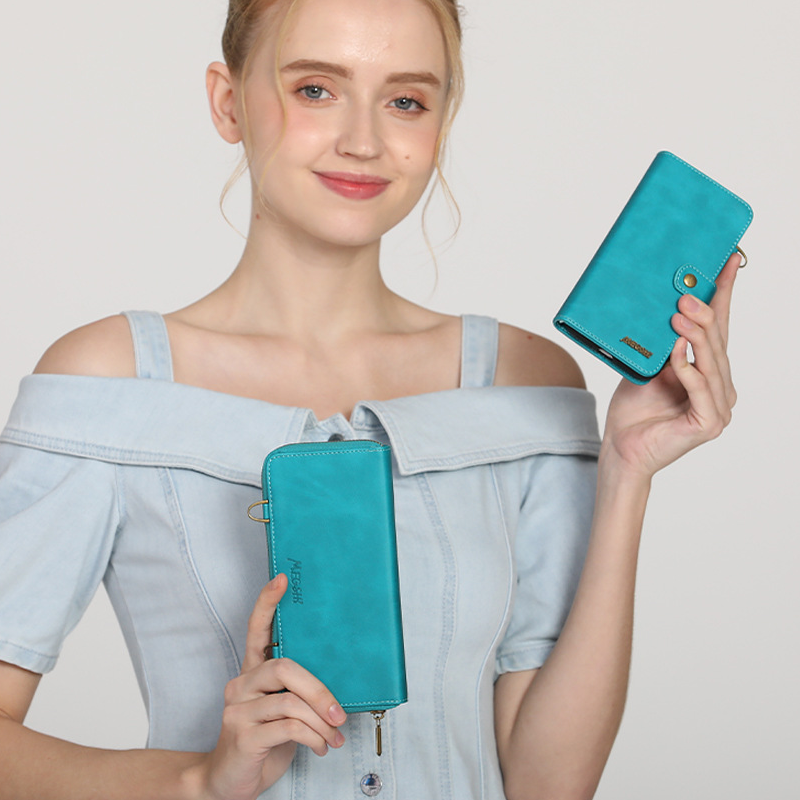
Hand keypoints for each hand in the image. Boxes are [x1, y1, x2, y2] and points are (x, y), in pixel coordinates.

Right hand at [195, 575, 346, 799]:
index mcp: (252, 672)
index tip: (281, 580)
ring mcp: (238, 709)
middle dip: (320, 690)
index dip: (267, 603)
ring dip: (321, 722)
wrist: (228, 781)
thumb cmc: (265, 740)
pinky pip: (288, 728)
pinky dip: (313, 738)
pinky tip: (320, 746)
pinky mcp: (243, 736)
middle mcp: (241, 684)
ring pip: (291, 702)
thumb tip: (341, 679)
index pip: (256, 629)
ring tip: (334, 736)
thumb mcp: (283, 710)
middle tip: (340, 712)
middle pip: (285, 667)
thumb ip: (298, 691)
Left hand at [602, 252, 740, 478]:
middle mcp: (720, 388)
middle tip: (685, 294)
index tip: (727, 262)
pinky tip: (676, 354)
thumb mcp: (647, 366)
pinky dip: (688, 370)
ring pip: (712, 363)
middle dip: (705, 313)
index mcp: (708, 372)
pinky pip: (701, 389)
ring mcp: (719, 407)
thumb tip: (664, 304)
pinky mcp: (709, 424)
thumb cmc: (632, 410)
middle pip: (717, 343)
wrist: (620, 448)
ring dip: (696, 337)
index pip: (719, 328)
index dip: (724, 295)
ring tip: (679, 314)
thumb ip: (661, 343)